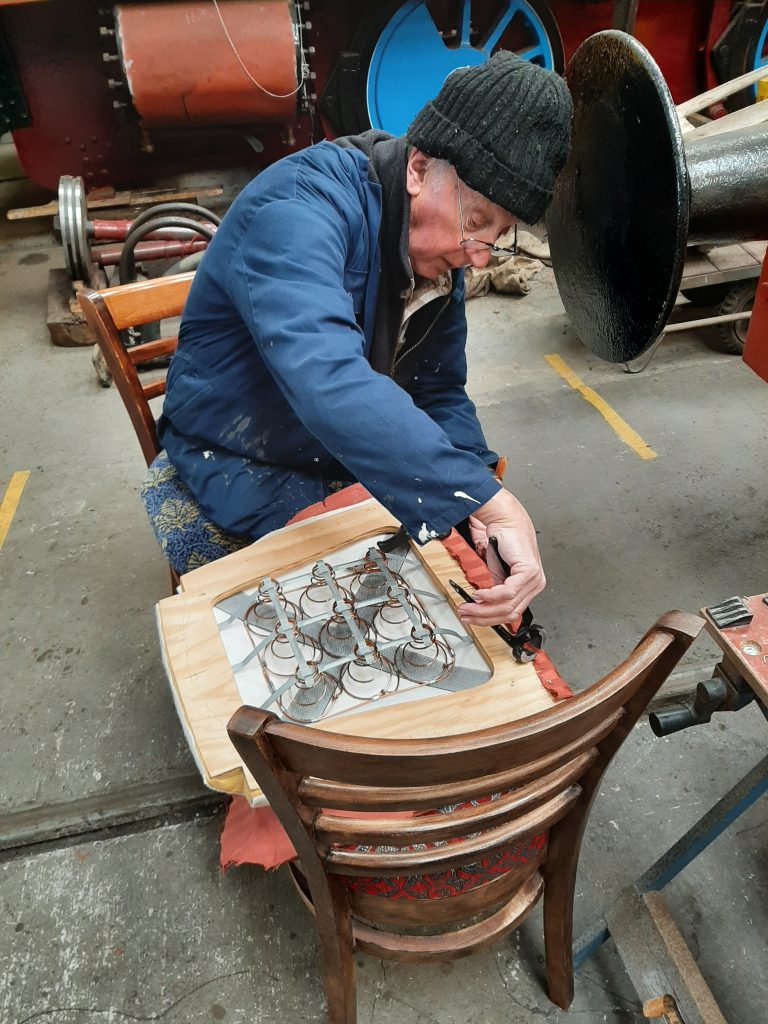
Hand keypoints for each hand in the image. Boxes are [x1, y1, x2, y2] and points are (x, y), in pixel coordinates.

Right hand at [456, 488, 544, 627]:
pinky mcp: (529, 571)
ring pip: (508, 606)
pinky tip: (479, 594)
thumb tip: (481, 607)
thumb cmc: (500, 540)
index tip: (471, 618)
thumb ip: (493, 590)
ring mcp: (534, 579)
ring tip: (468, 605)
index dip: (488, 619)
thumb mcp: (495, 571)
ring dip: (483, 609)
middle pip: (509, 614)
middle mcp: (534, 585)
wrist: (503, 518)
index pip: (510, 613)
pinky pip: (508, 593)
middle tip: (465, 614)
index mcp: (528, 587)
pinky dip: (490, 596)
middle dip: (483, 617)